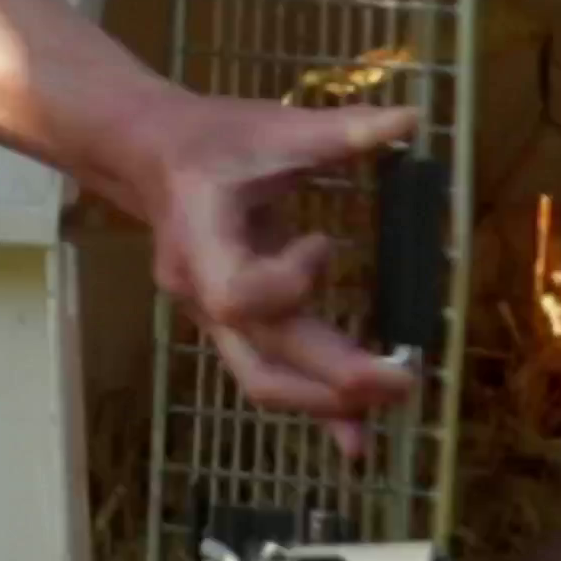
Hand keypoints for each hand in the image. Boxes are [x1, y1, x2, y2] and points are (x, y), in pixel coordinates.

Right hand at [114, 95, 426, 459]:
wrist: (151, 157)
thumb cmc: (212, 141)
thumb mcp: (273, 128)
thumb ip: (339, 132)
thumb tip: (409, 120)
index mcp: (201, 243)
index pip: (237, 296)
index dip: (288, 283)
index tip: (325, 243)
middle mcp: (201, 293)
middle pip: (262, 359)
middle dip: (333, 376)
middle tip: (403, 380)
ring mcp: (213, 319)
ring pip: (264, 381)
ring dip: (327, 403)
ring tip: (390, 407)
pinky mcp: (234, 330)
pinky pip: (271, 377)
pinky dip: (317, 408)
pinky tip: (359, 440)